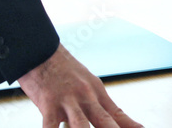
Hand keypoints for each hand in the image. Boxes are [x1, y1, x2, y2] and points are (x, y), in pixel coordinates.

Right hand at [18, 44, 142, 127]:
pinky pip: (50, 127)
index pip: (117, 114)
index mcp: (96, 92)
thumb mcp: (85, 83)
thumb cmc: (62, 70)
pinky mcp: (48, 104)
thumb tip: (110, 120)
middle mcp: (86, 96)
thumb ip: (96, 104)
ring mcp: (68, 100)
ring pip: (81, 126)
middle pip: (105, 122)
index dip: (130, 125)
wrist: (40, 51)